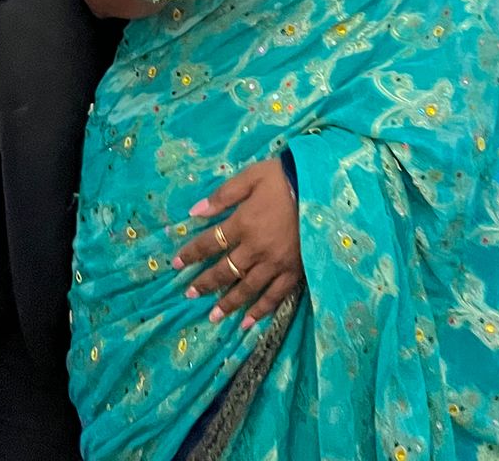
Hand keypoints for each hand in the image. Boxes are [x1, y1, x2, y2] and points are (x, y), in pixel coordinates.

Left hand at [172, 159, 301, 327]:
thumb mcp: (250, 176)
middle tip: (189, 294)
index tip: (176, 264)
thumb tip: (195, 212)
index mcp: (243, 223)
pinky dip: (261, 310)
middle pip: (225, 270)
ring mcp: (276, 263)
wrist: (322, 188)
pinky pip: (275, 296)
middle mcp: (256, 248)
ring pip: (247, 288)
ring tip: (213, 316)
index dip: (191, 254)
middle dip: (205, 283)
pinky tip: (248, 321)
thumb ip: (223, 195)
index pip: (210, 242)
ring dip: (228, 303)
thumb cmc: (283, 178)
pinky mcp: (294, 272)